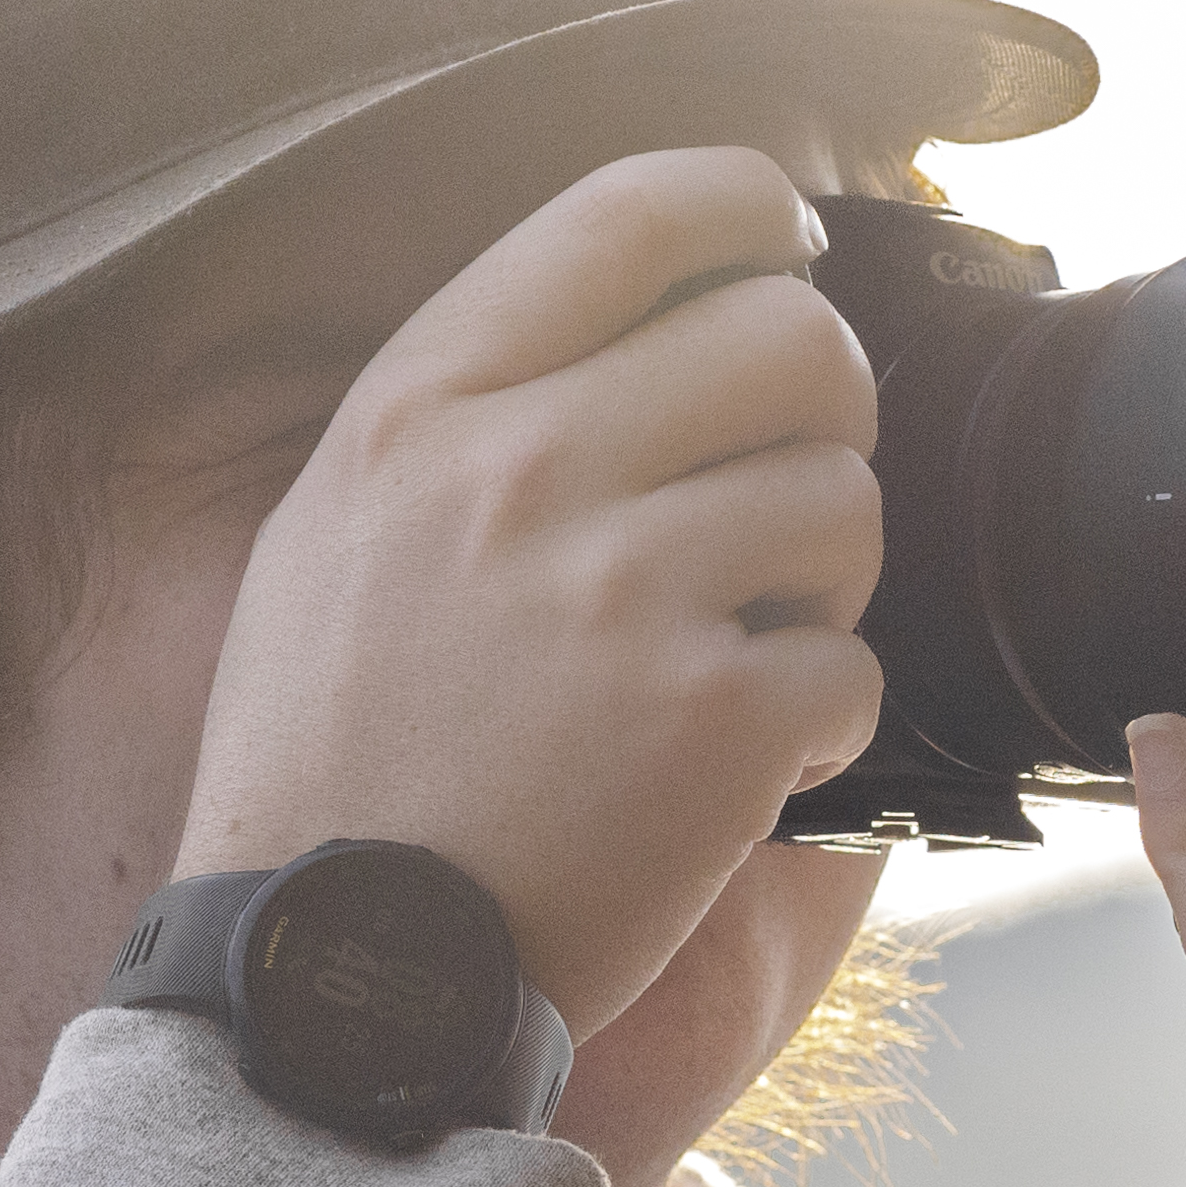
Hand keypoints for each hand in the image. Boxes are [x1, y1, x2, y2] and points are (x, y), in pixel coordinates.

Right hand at [175, 147, 886, 1041]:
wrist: (331, 979)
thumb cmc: (331, 767)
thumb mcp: (330, 536)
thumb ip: (463, 412)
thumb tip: (628, 314)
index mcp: (422, 410)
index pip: (633, 210)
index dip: (752, 206)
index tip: (789, 245)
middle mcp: (522, 476)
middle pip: (793, 338)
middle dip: (823, 411)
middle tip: (783, 487)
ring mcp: (623, 600)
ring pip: (848, 500)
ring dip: (824, 581)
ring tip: (740, 652)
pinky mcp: (712, 727)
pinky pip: (855, 668)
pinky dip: (820, 728)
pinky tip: (738, 771)